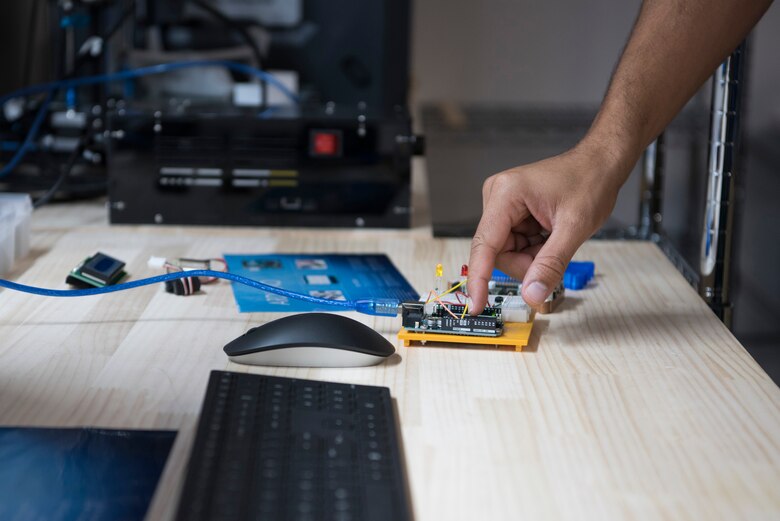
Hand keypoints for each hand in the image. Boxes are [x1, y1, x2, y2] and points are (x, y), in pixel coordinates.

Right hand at [467, 144, 627, 312]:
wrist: (600, 164)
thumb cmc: (589, 182)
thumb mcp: (574, 228)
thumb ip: (550, 264)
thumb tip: (532, 295)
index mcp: (506, 194)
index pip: (484, 245)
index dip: (478, 279)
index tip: (476, 305)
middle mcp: (497, 197)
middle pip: (497, 252)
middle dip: (525, 263)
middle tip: (553, 253)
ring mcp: (502, 205)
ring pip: (506, 252)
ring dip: (531, 257)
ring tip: (555, 238)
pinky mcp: (510, 213)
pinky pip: (514, 246)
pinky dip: (533, 250)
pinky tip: (550, 235)